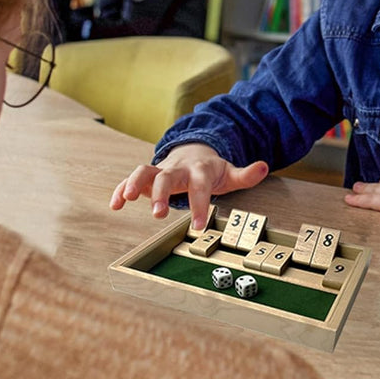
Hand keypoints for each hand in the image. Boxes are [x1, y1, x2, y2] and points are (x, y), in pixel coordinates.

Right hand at [109, 143, 268, 229]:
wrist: (193, 152)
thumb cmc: (211, 170)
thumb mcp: (230, 173)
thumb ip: (246, 174)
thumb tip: (265, 166)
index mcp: (200, 170)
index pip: (200, 186)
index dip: (199, 204)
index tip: (198, 225)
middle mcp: (178, 168)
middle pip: (167, 176)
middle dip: (161, 193)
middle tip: (158, 214)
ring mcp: (160, 170)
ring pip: (144, 172)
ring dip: (134, 183)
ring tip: (125, 200)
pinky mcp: (146, 176)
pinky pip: (129, 180)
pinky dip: (119, 189)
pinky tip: (114, 205)